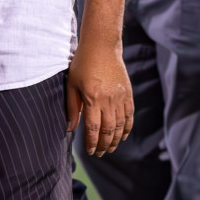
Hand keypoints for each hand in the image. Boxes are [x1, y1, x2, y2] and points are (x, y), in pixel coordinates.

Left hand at [66, 41, 132, 156]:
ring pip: (120, 126)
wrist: (102, 46)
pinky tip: (123, 136)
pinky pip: (130, 116)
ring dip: (116, 140)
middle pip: (108, 130)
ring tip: (110, 148)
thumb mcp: (72, 83)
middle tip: (100, 153)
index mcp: (92, 98)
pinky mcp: (128, 94)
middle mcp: (108, 100)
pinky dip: (127, 128)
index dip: (92, 143)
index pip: (94, 128)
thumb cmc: (82, 63)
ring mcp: (120, 98)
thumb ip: (72, 107)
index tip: (91, 151)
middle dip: (104, 145)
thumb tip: (70, 128)